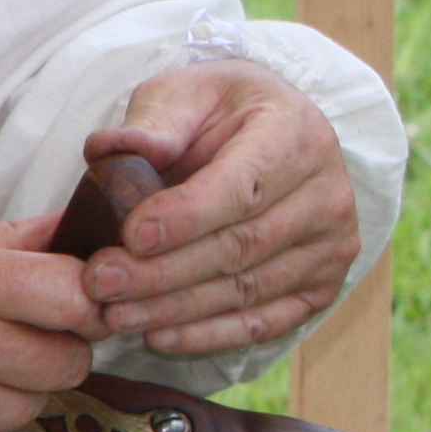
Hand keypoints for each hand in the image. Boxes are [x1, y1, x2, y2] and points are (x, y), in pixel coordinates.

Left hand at [80, 62, 359, 356]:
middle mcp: (325, 194)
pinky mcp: (321, 284)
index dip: (187, 216)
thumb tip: (114, 149)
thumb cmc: (218, 112)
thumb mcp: (184, 94)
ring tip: (114, 314)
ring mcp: (330, 245)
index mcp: (294, 136)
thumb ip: (154, 122)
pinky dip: (210, 335)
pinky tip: (158, 337)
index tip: (132, 235)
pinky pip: (265, 321)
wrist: (272, 132)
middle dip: (163, 271)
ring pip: (247, 289)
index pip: (242, 186)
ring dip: (176, 309)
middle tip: (100, 282)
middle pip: (241, 246)